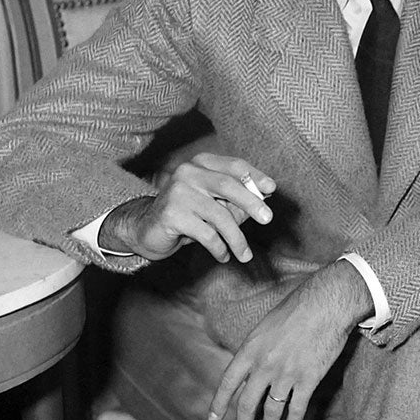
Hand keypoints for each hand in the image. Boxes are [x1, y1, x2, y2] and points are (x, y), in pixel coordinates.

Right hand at [100, 154, 275, 262]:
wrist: (147, 229)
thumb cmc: (189, 215)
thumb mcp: (215, 203)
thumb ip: (238, 199)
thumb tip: (266, 196)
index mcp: (200, 164)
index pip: (234, 165)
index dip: (255, 176)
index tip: (272, 188)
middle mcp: (188, 172)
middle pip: (228, 186)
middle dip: (252, 203)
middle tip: (268, 219)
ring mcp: (177, 192)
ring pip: (220, 216)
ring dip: (237, 238)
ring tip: (244, 255)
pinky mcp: (171, 214)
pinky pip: (206, 234)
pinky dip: (219, 248)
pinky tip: (223, 255)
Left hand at [208, 260, 373, 419]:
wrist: (325, 304)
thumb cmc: (297, 308)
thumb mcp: (266, 326)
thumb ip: (257, 349)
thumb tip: (252, 367)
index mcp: (250, 350)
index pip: (228, 383)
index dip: (219, 404)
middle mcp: (264, 366)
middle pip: (248, 404)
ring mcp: (286, 375)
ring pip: (272, 410)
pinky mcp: (308, 379)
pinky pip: (297, 408)